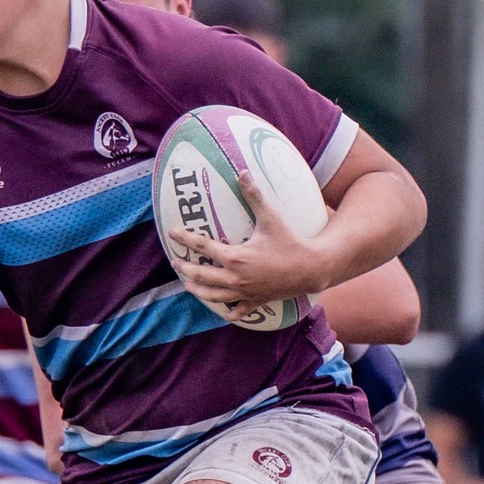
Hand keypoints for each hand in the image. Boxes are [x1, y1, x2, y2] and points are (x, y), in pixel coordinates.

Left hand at [163, 173, 327, 315]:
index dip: (185, 238)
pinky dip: (228, 312)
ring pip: (213, 296)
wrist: (311, 268)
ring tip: (188, 286)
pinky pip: (237, 311)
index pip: (202, 247)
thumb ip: (254, 195)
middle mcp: (236, 277)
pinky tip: (223, 311)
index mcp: (235, 257)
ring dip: (198, 291)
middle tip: (176, 261)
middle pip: (201, 276)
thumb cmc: (290, 241)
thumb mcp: (271, 217)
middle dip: (185, 268)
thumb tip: (243, 172)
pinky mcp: (256, 301)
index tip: (172, 233)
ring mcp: (245, 292)